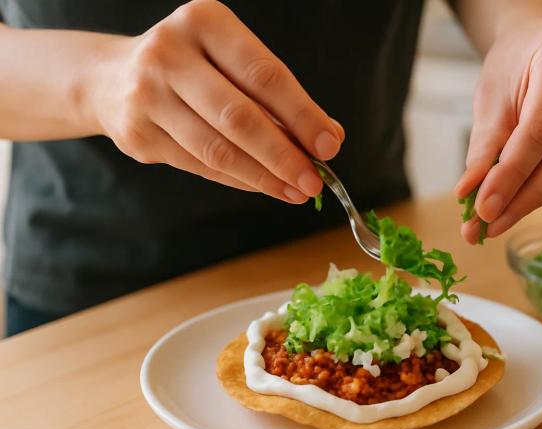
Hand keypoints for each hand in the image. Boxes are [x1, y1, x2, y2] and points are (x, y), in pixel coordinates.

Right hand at [89, 0, 342, 202]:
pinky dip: (240, 180)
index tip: (330, 145)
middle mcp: (169, 54)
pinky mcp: (138, 135)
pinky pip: (201, 166)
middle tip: (315, 180)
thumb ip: (276, 96)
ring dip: (264, 176)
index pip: (265, 75)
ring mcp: (147, 96)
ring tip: (297, 190)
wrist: (110, 78)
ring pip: (218, 149)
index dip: (302, 114)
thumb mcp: (231, 61)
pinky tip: (266, 186)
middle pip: (239, 117)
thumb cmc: (192, 68)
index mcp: (203, 23)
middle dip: (284, 155)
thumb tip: (327, 136)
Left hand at [454, 20, 541, 242]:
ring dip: (537, 200)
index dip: (511, 174)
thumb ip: (484, 148)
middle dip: (526, 197)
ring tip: (498, 220)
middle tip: (490, 224)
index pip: (541, 129)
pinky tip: (521, 202)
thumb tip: (471, 197)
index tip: (482, 209)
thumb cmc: (515, 64)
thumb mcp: (491, 98)